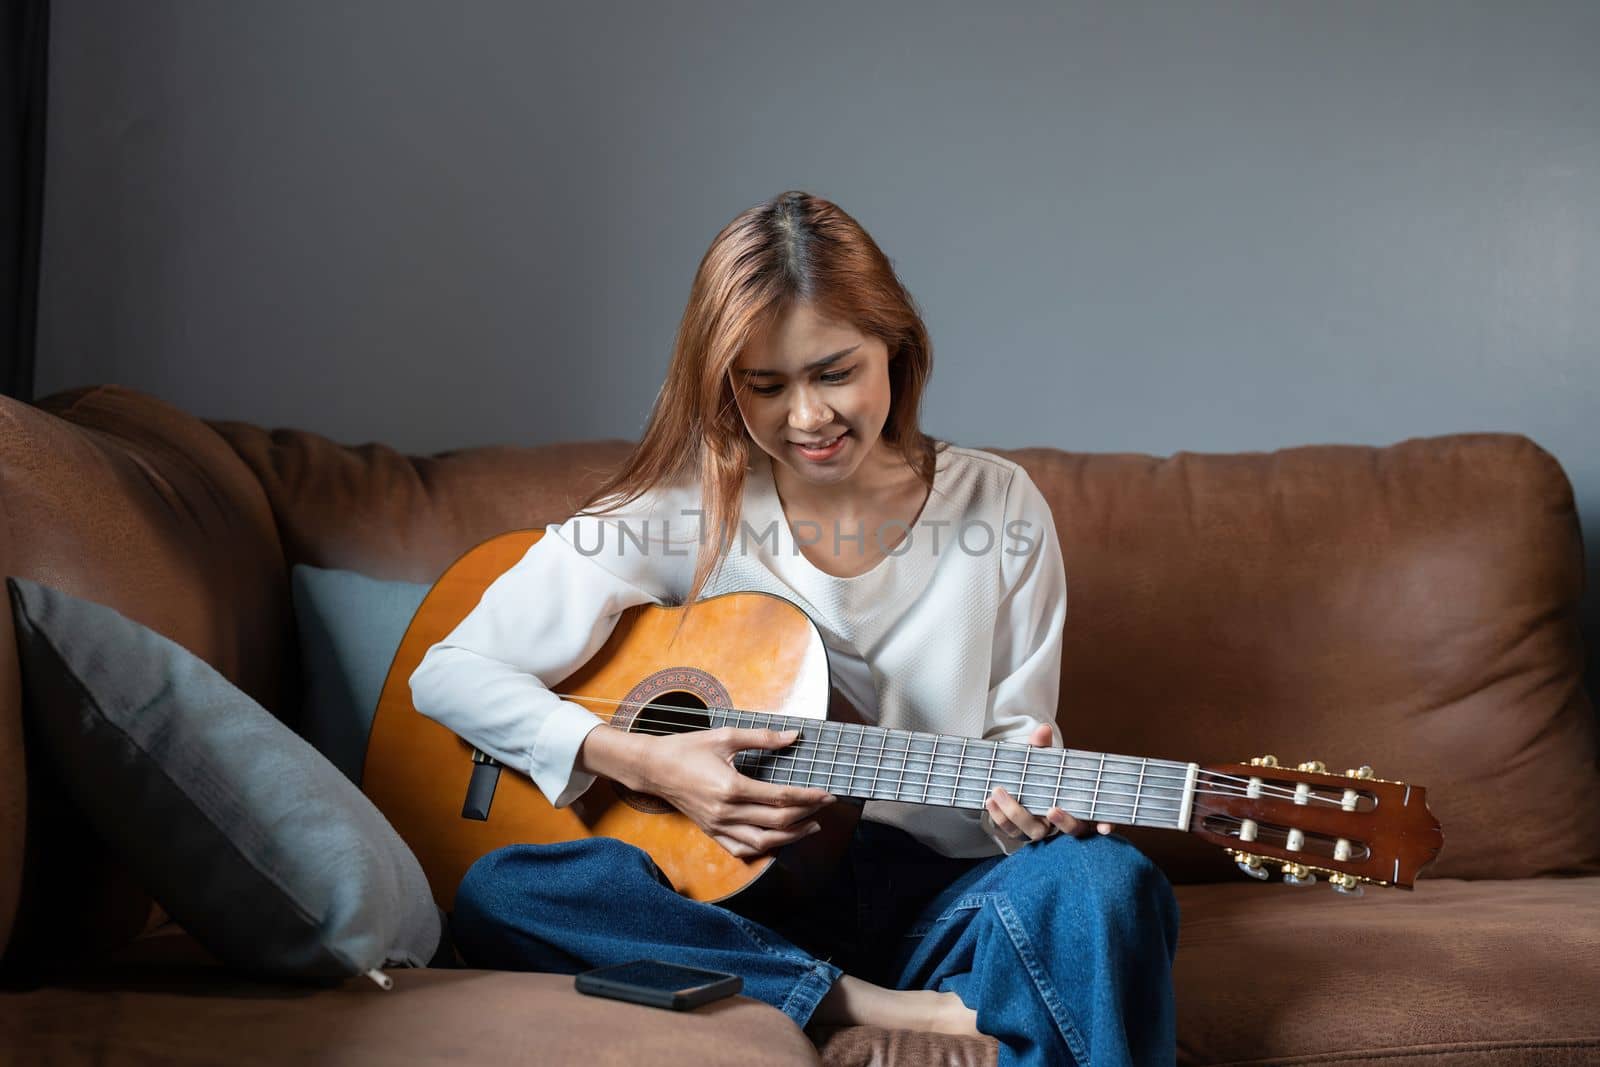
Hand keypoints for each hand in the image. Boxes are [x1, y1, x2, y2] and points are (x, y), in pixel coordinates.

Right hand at [634, 727, 835, 858]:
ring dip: (791, 837)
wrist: (654, 768)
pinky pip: (742, 849)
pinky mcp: (712, 832)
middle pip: (777, 821)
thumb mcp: (726, 736)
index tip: (827, 793)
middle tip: (825, 805)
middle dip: (806, 813)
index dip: (808, 796)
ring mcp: (718, 826)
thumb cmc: (688, 749)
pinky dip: (764, 849)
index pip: (780, 797)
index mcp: (731, 787)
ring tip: (811, 826)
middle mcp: (726, 812)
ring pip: (763, 842)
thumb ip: (762, 738)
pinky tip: (779, 840)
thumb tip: (793, 736)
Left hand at [984, 723, 1114, 843]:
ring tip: (1000, 793)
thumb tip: (1043, 729)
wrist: (1018, 785)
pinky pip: (1010, 830)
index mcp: (1080, 806)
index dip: (1105, 826)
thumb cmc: (1040, 774)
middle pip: (1070, 831)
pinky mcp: (1019, 831)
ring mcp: (1042, 829)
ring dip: (1017, 815)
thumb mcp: (1043, 760)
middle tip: (1052, 809)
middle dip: (1063, 822)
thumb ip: (1043, 746)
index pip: (1099, 820)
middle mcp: (1064, 823)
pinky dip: (999, 817)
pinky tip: (990, 801)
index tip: (1104, 828)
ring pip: (1035, 833)